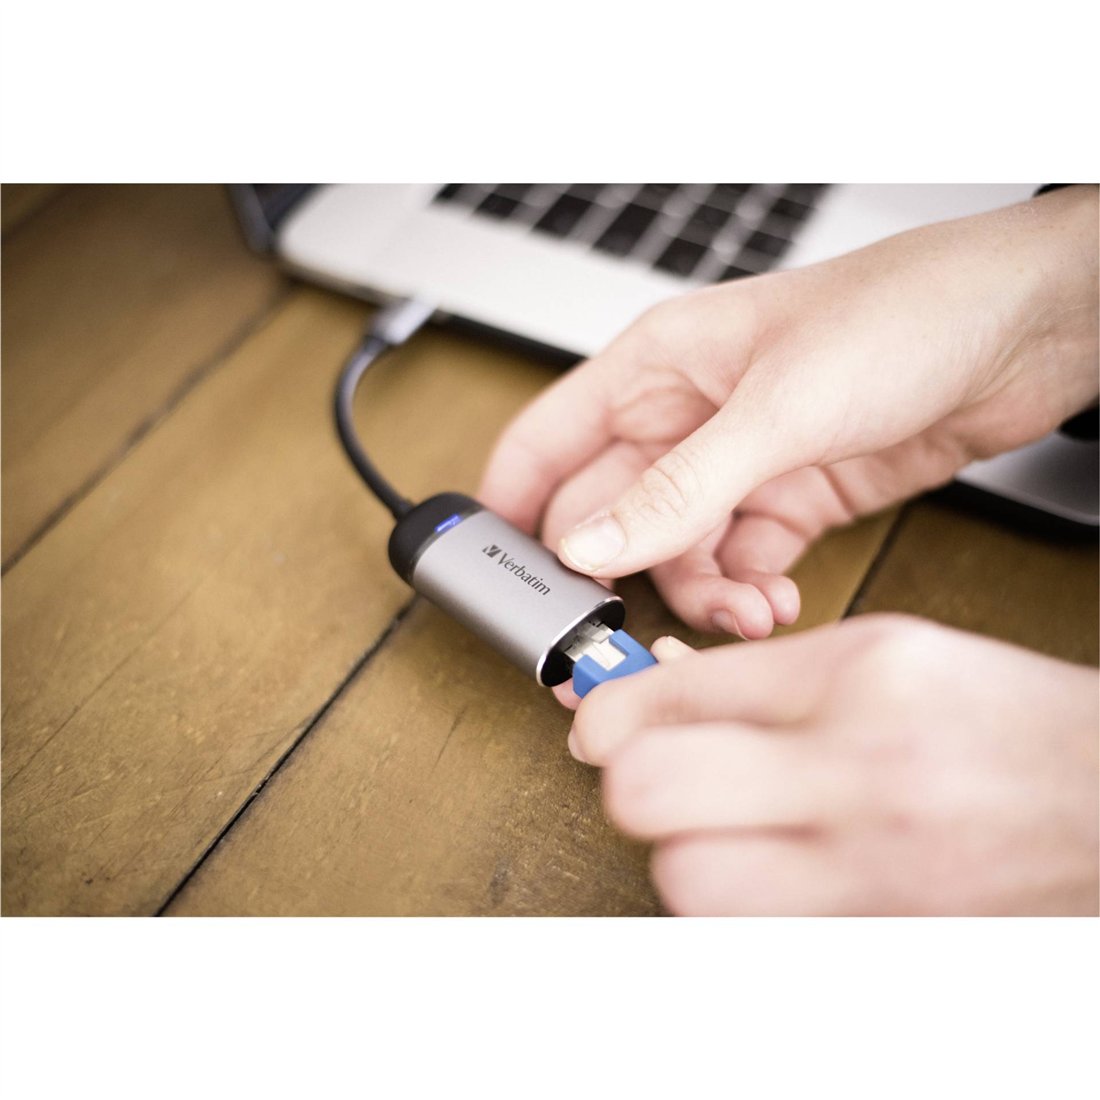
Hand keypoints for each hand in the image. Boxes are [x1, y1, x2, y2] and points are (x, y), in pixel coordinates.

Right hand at [480, 186, 1097, 638]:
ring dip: (698, 594)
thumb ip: (677, 490)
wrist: (1031, 329)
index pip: (547, 444)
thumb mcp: (776, 409)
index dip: (510, 511)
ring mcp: (739, 464)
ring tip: (741, 611)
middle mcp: (688, 418)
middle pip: (610, 516)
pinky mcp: (794, 498)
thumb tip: (586, 547)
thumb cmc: (906, 313)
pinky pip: (741, 562)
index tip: (498, 581)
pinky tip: (774, 602)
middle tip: (621, 633)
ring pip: (678, 552)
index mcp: (657, 368)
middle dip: (616, 576)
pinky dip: (749, 593)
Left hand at [569, 616, 1098, 914]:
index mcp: (860, 679)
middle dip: (632, 783)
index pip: (672, 698)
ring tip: (724, 833)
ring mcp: (871, 879)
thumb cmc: (1006, 726)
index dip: (609, 709)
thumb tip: (653, 686)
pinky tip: (771, 879)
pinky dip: (740, 912)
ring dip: (685, 858)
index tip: (598, 717)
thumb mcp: (885, 656)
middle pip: (649, 794)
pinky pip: (750, 942)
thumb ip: (759, 677)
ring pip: (687, 886)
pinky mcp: (877, 948)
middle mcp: (859, 778)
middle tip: (657, 778)